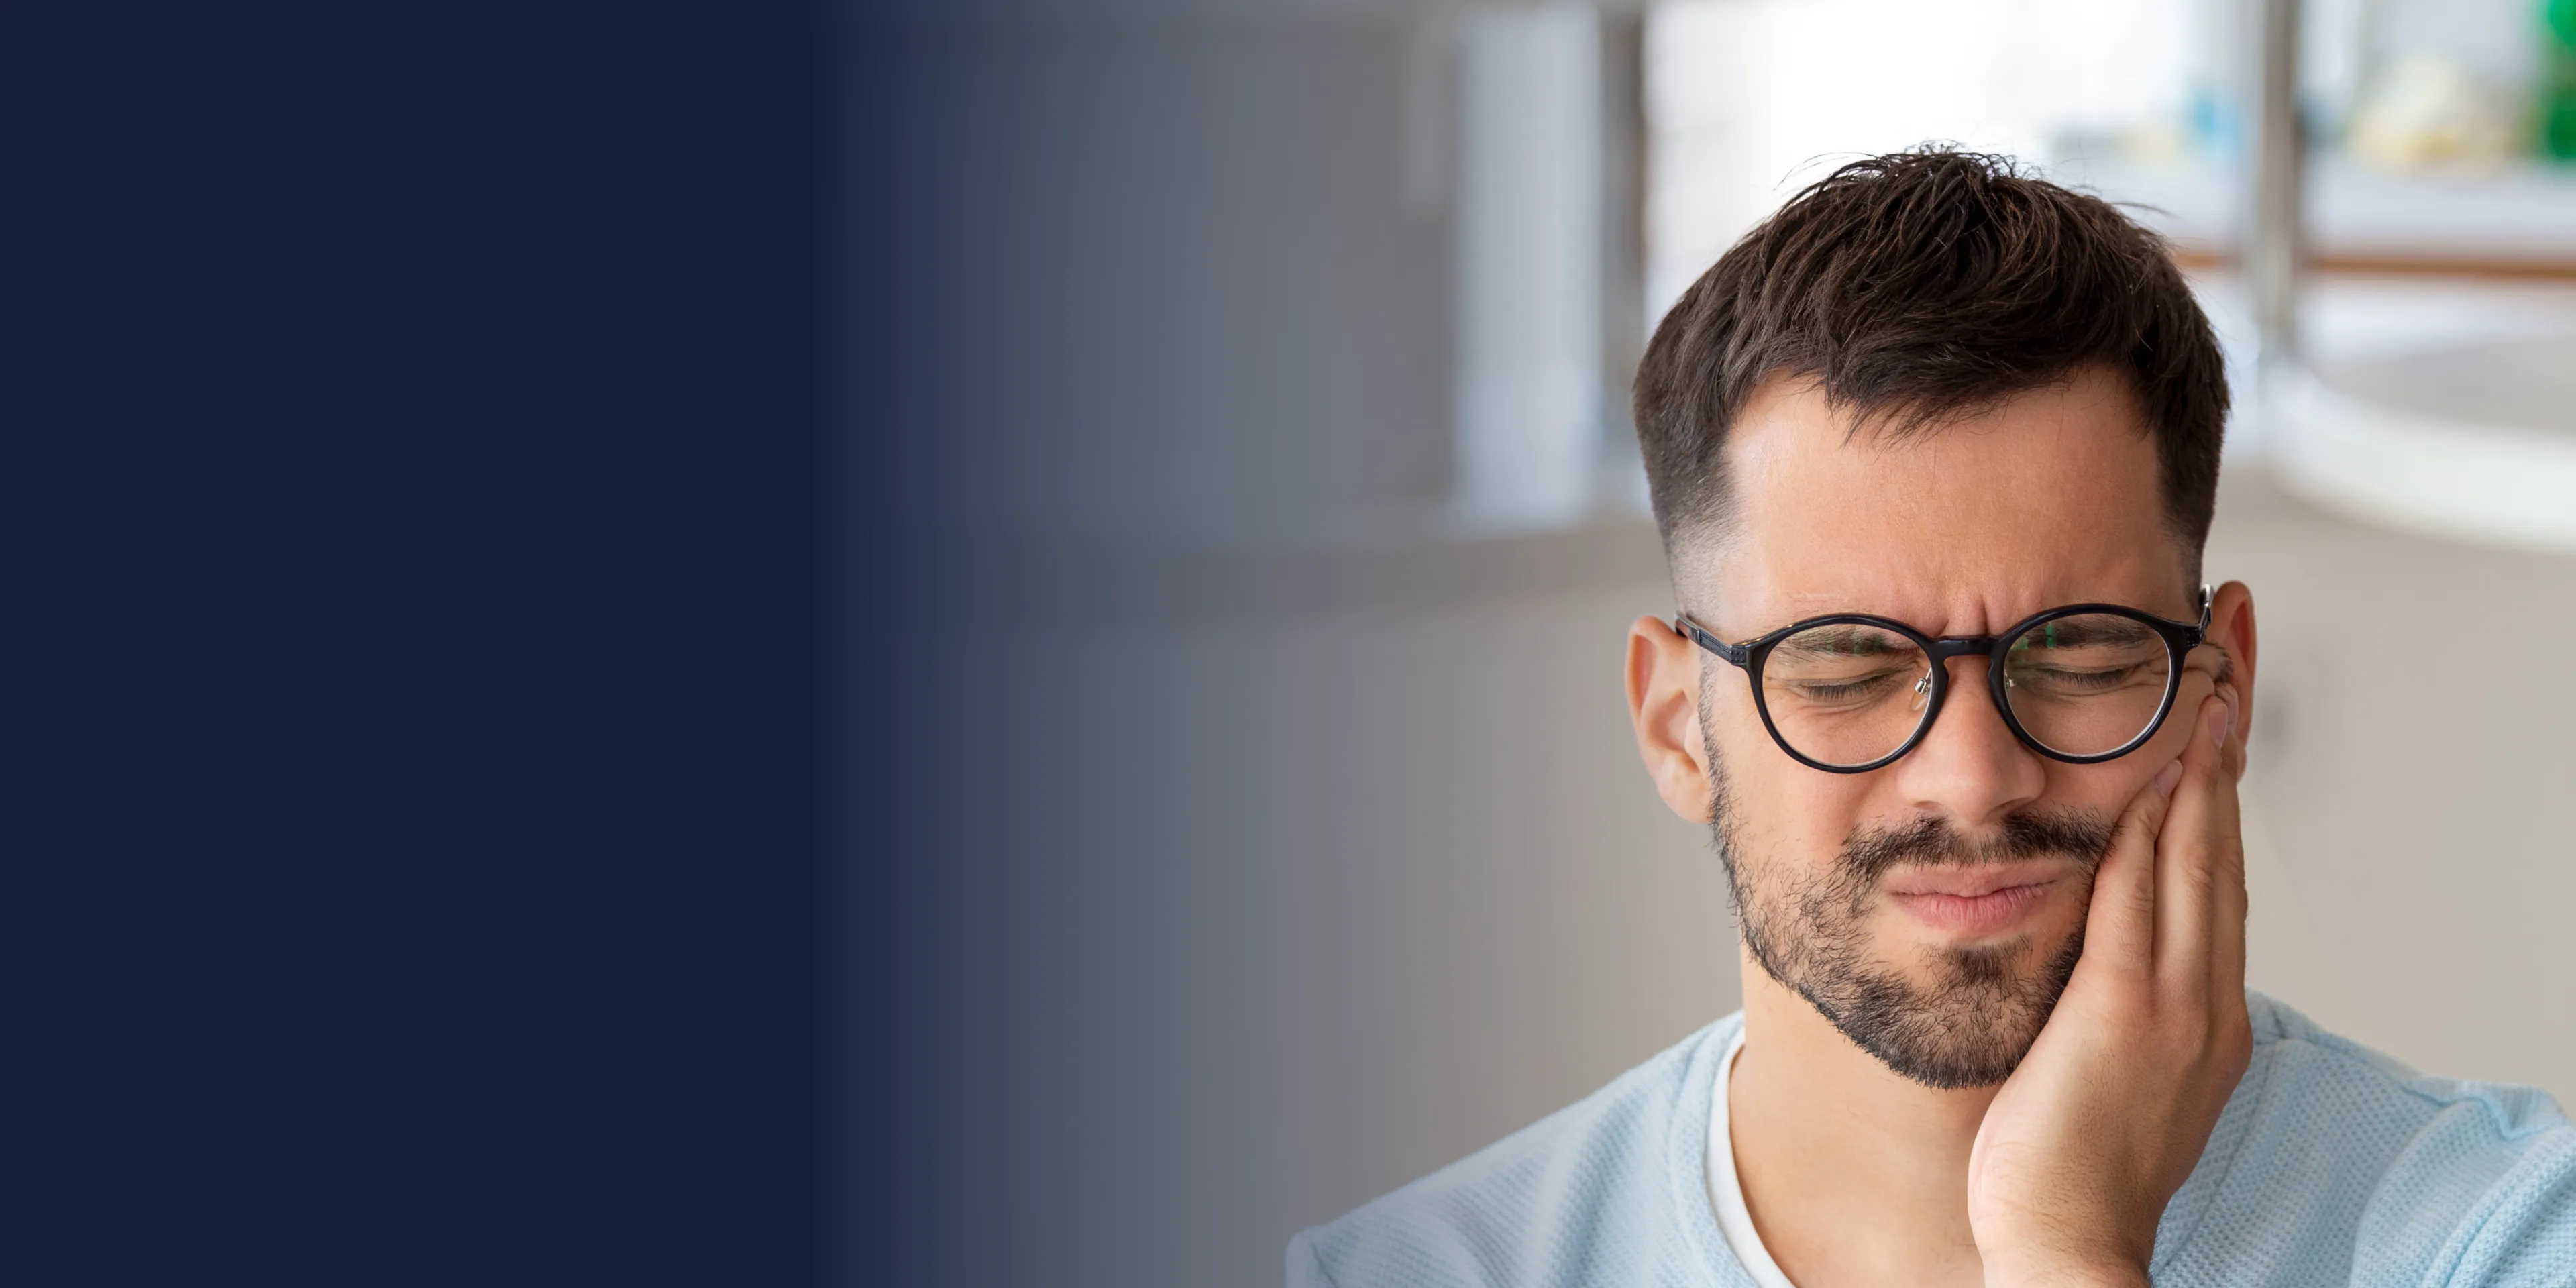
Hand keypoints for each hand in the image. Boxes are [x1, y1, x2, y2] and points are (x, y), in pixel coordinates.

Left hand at [1965, 682, 2253, 1286]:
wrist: (2069, 1244)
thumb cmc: (2069, 1169)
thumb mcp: (2110, 1070)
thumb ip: (2114, 1006)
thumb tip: (2094, 961)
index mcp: (2205, 1018)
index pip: (2217, 883)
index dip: (2220, 800)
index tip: (2216, 727)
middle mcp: (2204, 1002)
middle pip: (2221, 854)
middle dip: (2223, 758)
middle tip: (2225, 674)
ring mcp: (2173, 1007)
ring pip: (2193, 865)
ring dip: (2197, 772)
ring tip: (2203, 693)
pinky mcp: (2124, 1014)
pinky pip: (2136, 904)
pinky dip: (2149, 835)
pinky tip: (2152, 780)